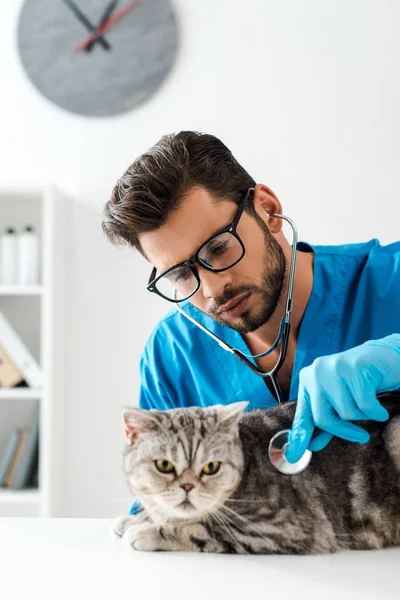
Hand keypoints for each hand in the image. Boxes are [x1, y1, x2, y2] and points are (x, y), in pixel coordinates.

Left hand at [285, 334, 399, 462]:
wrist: (386, 357)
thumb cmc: (361, 382)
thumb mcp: (339, 401)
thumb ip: (326, 421)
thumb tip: (311, 445)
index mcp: (308, 380)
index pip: (303, 415)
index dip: (299, 437)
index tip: (294, 456)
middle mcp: (316, 372)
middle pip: (323, 418)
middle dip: (344, 431)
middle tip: (361, 436)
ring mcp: (334, 368)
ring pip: (346, 413)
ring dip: (363, 415)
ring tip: (369, 403)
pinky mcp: (355, 367)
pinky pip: (365, 405)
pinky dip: (376, 411)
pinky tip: (379, 405)